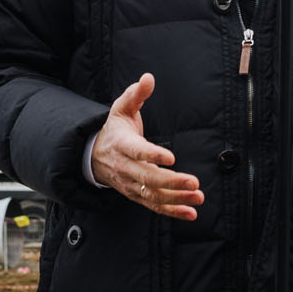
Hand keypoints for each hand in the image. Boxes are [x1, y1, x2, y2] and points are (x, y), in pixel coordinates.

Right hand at [91, 73, 202, 220]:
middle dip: (172, 182)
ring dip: (176, 199)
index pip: (137, 151)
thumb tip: (148, 78)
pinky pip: (154, 206)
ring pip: (153, 195)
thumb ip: (136, 94)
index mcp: (123, 145)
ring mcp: (131, 184)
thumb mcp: (121, 108)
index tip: (170, 157)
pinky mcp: (137, 195)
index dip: (152, 154)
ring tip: (198, 197)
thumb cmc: (115, 129)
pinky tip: (190, 213)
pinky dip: (172, 211)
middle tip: (193, 182)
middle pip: (148, 178)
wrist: (94, 156)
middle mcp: (126, 167)